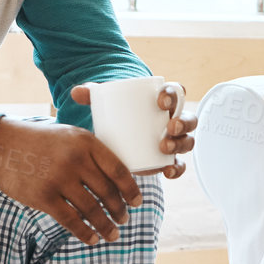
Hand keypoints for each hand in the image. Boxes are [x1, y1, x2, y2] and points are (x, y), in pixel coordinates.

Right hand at [0, 117, 141, 245]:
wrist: (2, 145)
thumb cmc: (41, 141)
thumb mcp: (70, 135)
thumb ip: (92, 151)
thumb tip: (120, 174)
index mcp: (86, 142)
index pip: (118, 170)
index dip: (131, 189)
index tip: (138, 202)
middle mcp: (75, 160)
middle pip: (107, 192)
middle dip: (120, 210)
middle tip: (124, 219)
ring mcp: (58, 179)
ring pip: (91, 209)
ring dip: (106, 226)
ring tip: (113, 234)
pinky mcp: (43, 197)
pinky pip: (70, 220)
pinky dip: (85, 233)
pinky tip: (92, 239)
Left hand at [69, 83, 196, 179]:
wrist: (117, 137)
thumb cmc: (116, 114)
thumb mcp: (105, 103)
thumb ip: (92, 95)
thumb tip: (76, 93)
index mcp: (164, 100)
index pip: (176, 92)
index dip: (173, 95)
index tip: (159, 101)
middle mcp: (173, 120)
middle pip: (187, 119)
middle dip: (182, 122)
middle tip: (169, 127)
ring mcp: (173, 141)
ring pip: (187, 141)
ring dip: (180, 144)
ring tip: (164, 147)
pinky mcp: (167, 160)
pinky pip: (179, 165)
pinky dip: (177, 169)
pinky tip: (168, 171)